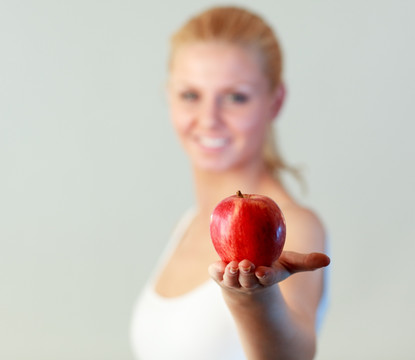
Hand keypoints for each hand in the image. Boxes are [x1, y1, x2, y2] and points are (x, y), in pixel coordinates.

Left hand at [208, 251, 329, 293]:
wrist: (244, 277)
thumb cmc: (268, 268)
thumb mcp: (287, 264)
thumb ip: (305, 262)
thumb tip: (328, 260)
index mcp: (265, 278)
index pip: (267, 278)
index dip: (266, 276)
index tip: (263, 272)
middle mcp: (248, 281)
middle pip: (247, 280)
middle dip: (246, 274)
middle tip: (246, 264)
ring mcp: (232, 280)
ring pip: (230, 279)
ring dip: (231, 274)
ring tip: (232, 265)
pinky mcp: (219, 275)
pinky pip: (216, 273)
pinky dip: (215, 271)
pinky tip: (216, 265)